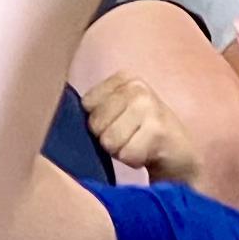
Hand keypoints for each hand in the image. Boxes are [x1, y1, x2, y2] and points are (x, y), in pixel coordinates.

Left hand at [84, 73, 203, 188]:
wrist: (180, 156)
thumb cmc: (142, 135)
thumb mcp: (118, 111)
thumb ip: (95, 107)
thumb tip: (58, 112)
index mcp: (124, 78)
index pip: (87, 105)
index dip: (99, 123)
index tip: (120, 124)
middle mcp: (137, 87)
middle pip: (96, 124)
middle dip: (110, 139)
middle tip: (131, 138)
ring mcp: (149, 106)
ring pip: (109, 141)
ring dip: (121, 151)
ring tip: (138, 145)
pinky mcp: (158, 130)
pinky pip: (126, 154)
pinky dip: (134, 160)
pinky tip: (147, 153)